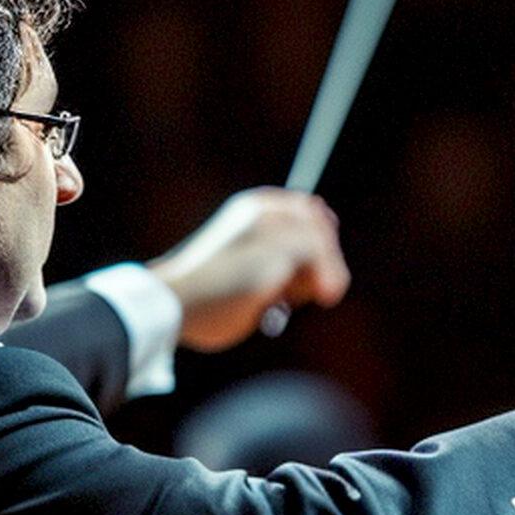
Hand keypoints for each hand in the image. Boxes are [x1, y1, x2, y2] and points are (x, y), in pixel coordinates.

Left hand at [148, 188, 351, 351]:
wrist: (179, 306)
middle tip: (290, 291)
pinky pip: (285, 286)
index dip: (328, 254)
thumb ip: (318, 248)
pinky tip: (269, 307)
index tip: (324, 285)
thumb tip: (334, 278)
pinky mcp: (251, 278)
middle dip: (312, 273)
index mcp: (267, 208)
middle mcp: (263, 224)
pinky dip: (284, 298)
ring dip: (297, 289)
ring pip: (302, 269)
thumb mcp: (281, 253)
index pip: (320, 221)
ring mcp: (258, 251)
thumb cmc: (228, 278)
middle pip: (315, 246)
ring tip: (276, 299)